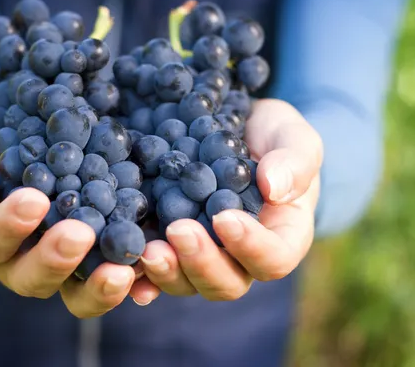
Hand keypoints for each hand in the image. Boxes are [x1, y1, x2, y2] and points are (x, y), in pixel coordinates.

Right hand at [0, 120, 157, 317]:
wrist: (16, 156)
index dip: (7, 227)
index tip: (32, 201)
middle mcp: (17, 264)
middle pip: (33, 278)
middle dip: (56, 259)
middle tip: (80, 234)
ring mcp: (58, 268)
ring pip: (75, 293)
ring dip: (98, 286)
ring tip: (122, 271)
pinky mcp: (93, 262)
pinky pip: (109, 280)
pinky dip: (131, 284)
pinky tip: (149, 276)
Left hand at [138, 99, 322, 302]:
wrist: (235, 131)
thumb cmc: (273, 138)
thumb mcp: (294, 139)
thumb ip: (294, 162)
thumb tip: (274, 188)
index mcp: (280, 238)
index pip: (272, 259)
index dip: (250, 246)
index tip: (224, 217)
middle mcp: (240, 258)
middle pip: (225, 282)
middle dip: (200, 262)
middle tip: (177, 231)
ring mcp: (202, 255)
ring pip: (186, 283)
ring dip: (166, 271)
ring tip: (146, 249)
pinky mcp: (169, 245)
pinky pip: (154, 272)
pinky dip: (138, 275)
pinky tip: (120, 267)